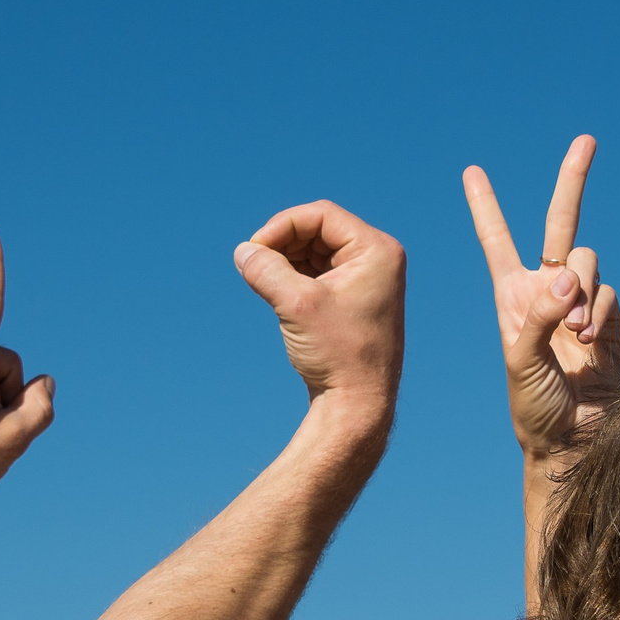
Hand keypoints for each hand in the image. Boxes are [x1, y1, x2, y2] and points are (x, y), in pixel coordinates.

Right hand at [233, 200, 405, 419]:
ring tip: (265, 283)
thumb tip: (242, 250)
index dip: (282, 225)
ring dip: (285, 262)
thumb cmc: (338, 354)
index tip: (255, 249)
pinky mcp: (350, 299)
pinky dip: (292, 278)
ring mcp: (365, 280)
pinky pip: (316, 273)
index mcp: (376, 251)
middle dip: (282, 244)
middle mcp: (376, 260)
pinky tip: (278, 296)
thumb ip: (267, 270)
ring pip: (313, 251)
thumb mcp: (297, 305)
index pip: (321, 215)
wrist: (357, 404)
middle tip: (255, 267)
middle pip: (317, 230)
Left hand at [463, 136, 619, 458]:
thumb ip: (540, 315)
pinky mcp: (610, 320)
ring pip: (587, 262)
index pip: (496, 240)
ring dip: (579, 291)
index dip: (485, 206)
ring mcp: (581, 302)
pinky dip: (597, 314)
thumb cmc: (534, 406)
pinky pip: (607, 295)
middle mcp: (546, 290)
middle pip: (562, 223)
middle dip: (574, 180)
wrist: (574, 439)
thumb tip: (567, 278)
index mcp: (513, 295)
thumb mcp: (520, 360)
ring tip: (570, 335)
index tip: (472, 172)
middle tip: (587, 139)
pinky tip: (586, 344)